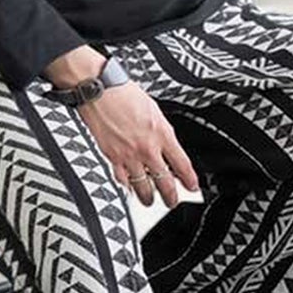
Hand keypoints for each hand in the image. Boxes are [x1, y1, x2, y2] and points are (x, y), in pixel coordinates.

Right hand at [77, 81, 199, 208]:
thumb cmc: (125, 94)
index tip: (192, 187)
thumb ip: (161, 132)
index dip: (189, 180)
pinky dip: (126, 186)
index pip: (182, 164)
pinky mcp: (112, 157)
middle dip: (171, 197)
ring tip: (150, 201)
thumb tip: (166, 148)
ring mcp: (129, 155)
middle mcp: (147, 147)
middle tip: (172, 202)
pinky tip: (129, 188)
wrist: (100, 91)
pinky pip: (122, 180)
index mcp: (161, 133)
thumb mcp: (154, 110)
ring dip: (148, 198)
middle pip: (165, 182)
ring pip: (143, 187)